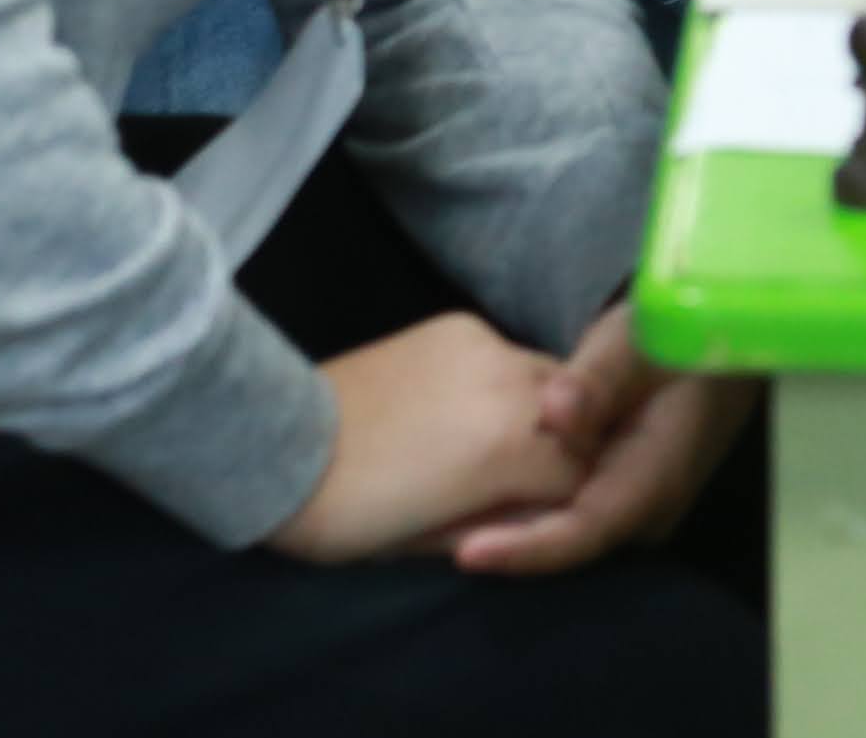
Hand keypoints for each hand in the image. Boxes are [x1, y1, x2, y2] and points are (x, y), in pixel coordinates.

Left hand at [270, 311, 588, 563]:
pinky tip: (466, 408)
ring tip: (493, 444)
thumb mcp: (442, 540)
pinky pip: (508, 357)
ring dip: (541, 413)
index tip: (535, 516)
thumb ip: (512, 519)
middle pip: (581, 419)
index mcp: (509, 445)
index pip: (582, 475)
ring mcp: (485, 345)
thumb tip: (552, 511)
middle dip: (563, 451)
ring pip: (550, 380)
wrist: (282, 445)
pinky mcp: (459, 325)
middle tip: (520, 483)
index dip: (563, 503)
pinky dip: (503, 385)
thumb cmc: (354, 515)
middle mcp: (511, 383)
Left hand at [447, 301, 755, 574]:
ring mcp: (620, 507)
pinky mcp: (601, 493)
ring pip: (551, 529)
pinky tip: (456, 497)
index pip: (584, 530)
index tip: (464, 550)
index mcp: (654, 480)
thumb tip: (554, 410)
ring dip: (493, 524)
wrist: (716, 349)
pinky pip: (550, 510)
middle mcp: (638, 512)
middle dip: (492, 541)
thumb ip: (601, 377)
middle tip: (416, 540)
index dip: (526, 546)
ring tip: (419, 526)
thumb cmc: (678, 338)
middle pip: (559, 540)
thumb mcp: (643, 342)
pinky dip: (507, 504)